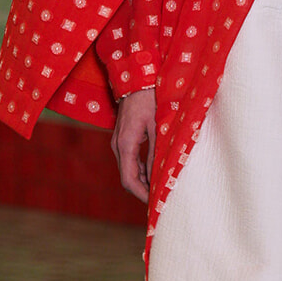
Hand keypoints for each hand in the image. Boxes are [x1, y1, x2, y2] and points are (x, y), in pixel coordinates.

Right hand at [111, 87, 156, 202]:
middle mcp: (118, 145)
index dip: (142, 195)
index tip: (156, 203)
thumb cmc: (149, 98)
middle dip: (144, 191)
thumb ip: (157, 151)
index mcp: (125, 145)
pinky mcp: (124, 137)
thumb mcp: (158, 125)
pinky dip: (142, 169)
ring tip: (162, 188)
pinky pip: (131, 160)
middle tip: (163, 199)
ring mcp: (119, 141)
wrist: (136, 77)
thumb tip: (159, 176)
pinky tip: (156, 172)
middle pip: (128, 178)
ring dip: (144, 180)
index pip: (129, 180)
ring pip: (129, 170)